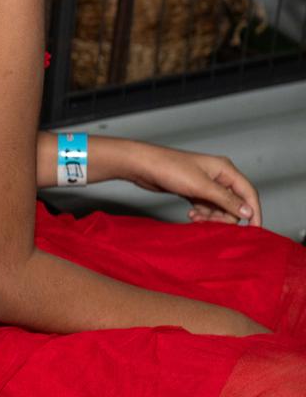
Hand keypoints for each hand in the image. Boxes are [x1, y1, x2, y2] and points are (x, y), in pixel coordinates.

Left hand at [129, 144, 260, 226]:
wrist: (142, 166)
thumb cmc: (169, 169)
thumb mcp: (201, 186)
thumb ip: (225, 200)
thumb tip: (248, 212)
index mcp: (225, 170)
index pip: (248, 193)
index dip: (253, 212)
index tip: (254, 230)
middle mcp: (218, 176)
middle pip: (234, 203)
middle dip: (225, 216)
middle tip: (209, 223)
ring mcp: (205, 184)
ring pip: (219, 207)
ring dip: (211, 217)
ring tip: (196, 218)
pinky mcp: (194, 190)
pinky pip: (206, 207)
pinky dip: (202, 214)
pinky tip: (191, 216)